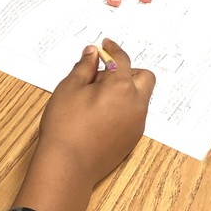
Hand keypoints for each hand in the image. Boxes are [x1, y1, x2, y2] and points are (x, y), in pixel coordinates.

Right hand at [14, 40, 154, 210]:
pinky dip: (124, 108)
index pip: (121, 59)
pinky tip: (101, 115)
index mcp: (121, 86)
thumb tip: (92, 53)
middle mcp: (136, 104)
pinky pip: (134, 115)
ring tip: (98, 96)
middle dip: (128, 71)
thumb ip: (84, 68)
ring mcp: (137, 124)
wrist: (68, 165)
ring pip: (140, 98)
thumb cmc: (65, 125)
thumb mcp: (69, 89)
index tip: (105, 46)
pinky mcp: (132, 140)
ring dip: (126, 90)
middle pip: (144, 77)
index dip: (112, 50)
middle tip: (104, 73)